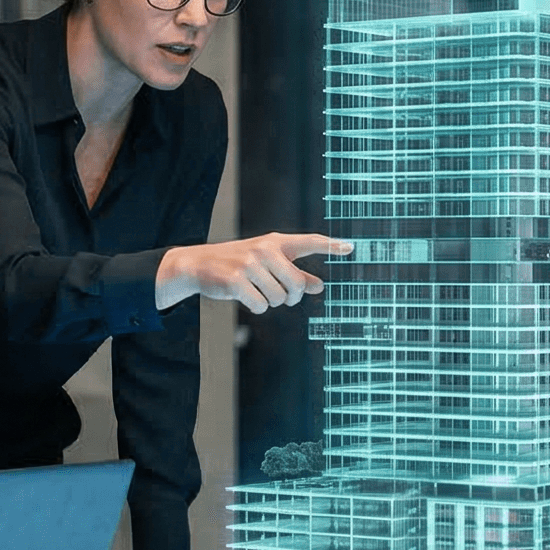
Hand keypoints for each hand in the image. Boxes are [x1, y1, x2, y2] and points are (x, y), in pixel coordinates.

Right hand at [156, 233, 351, 313]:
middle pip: (297, 285)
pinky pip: (261, 306)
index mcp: (276, 242)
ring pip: (279, 298)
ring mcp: (250, 264)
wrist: (198, 264)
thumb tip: (320, 286)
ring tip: (255, 290)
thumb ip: (294, 273)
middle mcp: (265, 250)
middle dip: (291, 297)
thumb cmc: (238, 264)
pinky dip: (256, 307)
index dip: (331, 246)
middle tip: (282, 296)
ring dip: (270, 302)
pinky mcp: (237, 280)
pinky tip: (244, 296)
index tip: (351, 248)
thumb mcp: (267, 263)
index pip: (309, 243)